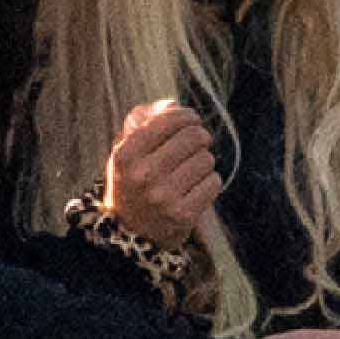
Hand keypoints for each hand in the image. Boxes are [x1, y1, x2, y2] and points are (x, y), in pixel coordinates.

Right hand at [96, 98, 222, 247]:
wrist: (130, 233)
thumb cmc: (132, 182)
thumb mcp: (126, 151)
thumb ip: (144, 121)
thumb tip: (174, 105)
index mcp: (126, 155)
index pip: (167, 120)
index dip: (186, 116)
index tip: (192, 119)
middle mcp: (143, 175)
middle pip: (193, 137)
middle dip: (199, 137)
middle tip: (197, 142)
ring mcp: (163, 197)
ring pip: (206, 159)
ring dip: (203, 161)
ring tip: (191, 170)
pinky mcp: (183, 215)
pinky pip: (213, 182)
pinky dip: (209, 182)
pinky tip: (196, 187)